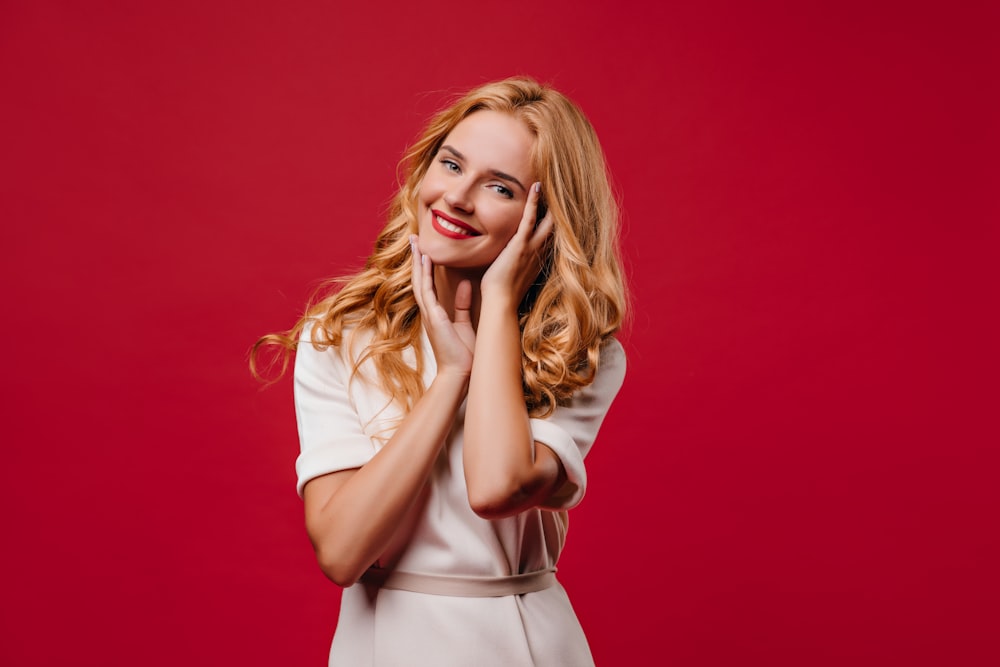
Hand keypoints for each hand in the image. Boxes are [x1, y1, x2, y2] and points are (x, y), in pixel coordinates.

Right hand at [410, 235, 475, 377]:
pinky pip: (427, 292)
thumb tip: (465, 285)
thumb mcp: (464, 324)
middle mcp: (429, 312)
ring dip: (418, 262)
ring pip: (420, 282)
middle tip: (413, 239)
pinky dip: (425, 276)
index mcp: (436, 313)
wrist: (461, 373)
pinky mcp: (434, 318)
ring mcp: (429, 314)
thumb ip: (462, 305)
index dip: (425, 266)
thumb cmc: (464, 354)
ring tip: (416, 243)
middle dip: (417, 258)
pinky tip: (426, 261)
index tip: (423, 249)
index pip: (427, 284)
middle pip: (419, 279)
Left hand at [480, 182, 553, 305]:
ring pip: (547, 220)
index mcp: (538, 260)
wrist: (500, 302)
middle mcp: (539, 252)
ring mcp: (531, 247)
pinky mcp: (520, 244)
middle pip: (556, 226)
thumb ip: (516, 267)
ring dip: (551, 202)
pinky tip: (537, 187)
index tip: (559, 211)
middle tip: (565, 193)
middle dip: (561, 210)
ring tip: (553, 184)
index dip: (556, 223)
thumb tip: (510, 264)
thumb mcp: (513, 278)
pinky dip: (533, 202)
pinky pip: (530, 219)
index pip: (550, 237)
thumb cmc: (502, 294)